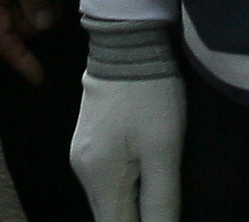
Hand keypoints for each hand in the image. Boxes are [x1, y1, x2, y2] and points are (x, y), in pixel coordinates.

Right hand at [69, 45, 186, 221]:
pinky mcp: (88, 143)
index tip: (164, 217)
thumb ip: (161, 200)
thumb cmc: (150, 95)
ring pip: (107, 201)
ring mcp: (82, 157)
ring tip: (160, 201)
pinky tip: (145, 181)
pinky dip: (125, 191)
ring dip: (131, 209)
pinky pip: (106, 182)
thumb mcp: (164, 150)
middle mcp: (85, 173)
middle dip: (136, 221)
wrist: (127, 44)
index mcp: (101, 180)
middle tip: (165, 210)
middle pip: (110, 218)